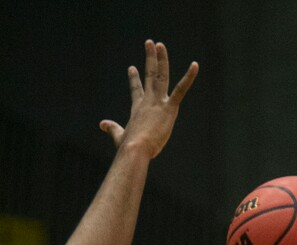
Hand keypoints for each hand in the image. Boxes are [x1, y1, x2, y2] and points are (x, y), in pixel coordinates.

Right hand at [99, 40, 198, 158]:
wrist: (135, 149)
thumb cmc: (128, 147)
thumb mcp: (119, 136)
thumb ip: (112, 129)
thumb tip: (102, 124)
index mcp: (137, 109)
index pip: (136, 90)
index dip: (134, 79)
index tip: (132, 68)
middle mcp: (148, 101)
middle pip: (150, 75)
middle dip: (150, 58)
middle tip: (150, 43)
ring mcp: (158, 103)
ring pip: (161, 76)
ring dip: (162, 59)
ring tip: (160, 45)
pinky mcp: (169, 109)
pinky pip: (181, 90)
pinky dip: (188, 78)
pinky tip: (195, 66)